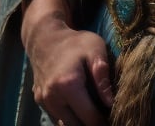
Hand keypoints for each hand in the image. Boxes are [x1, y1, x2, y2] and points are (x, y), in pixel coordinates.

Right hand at [22, 0, 113, 125]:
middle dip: (92, 123)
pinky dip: (69, 117)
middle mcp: (52, 98)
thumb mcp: (95, 48)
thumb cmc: (75, 42)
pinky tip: (81, 107)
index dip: (104, 122)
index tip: (114, 119)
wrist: (45, 37)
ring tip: (94, 112)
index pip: (90, 118)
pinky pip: (56, 118)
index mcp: (68, 85)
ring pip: (65, 125)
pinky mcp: (39, 102)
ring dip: (80, 122)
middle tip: (106, 116)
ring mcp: (43, 102)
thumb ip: (102, 75)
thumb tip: (110, 102)